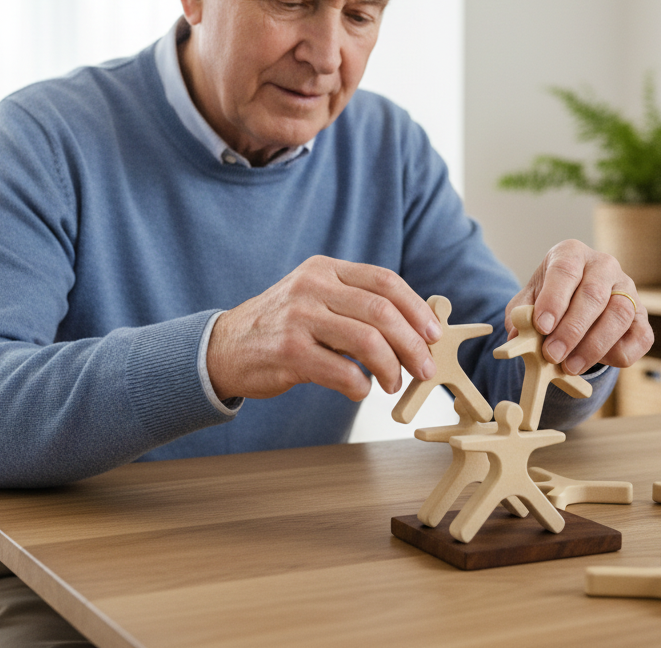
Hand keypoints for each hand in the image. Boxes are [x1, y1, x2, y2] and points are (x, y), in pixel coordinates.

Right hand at [206, 256, 441, 401]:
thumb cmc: (282, 326)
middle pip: (382, 312)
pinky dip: (361, 386)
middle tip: (424, 369)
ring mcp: (299, 318)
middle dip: (412, 344)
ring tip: (393, 384)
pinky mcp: (288, 352)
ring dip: (391, 368)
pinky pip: (343, 372)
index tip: (434, 335)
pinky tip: (360, 390)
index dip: (416, 309)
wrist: (226, 347)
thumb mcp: (315, 298)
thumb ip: (356, 305)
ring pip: (367, 341)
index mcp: (325, 270)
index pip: (385, 281)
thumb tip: (416, 329)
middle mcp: (312, 287)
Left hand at [505, 240, 652, 374]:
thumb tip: (517, 335)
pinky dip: (618, 353)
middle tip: (553, 355)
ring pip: (619, 315)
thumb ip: (520, 314)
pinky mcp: (642, 316)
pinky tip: (594, 362)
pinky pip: (639, 337)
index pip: (565, 271)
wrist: (575, 302)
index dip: (553, 300)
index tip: (541, 326)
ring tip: (569, 366)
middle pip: (593, 295)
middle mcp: (604, 265)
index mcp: (572, 253)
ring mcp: (628, 289)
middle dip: (571, 330)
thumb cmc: (549, 298)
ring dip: (593, 346)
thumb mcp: (529, 299)